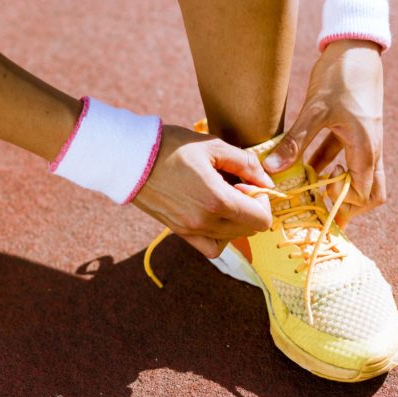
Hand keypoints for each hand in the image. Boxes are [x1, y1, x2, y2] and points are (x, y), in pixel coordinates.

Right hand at [133, 125, 273, 257]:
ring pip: (233, 238)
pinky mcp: (180, 233)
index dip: (264, 201)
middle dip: (251, 208)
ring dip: (236, 220)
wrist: (130, 159)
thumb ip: (247, 164)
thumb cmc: (172, 146)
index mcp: (217, 200)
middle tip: (237, 186)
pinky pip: (211, 248)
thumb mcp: (214, 146)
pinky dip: (221, 236)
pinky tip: (215, 215)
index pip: (261, 219)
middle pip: (249, 230)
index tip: (252, 184)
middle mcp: (206, 222)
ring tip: (223, 196)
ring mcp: (192, 230)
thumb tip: (267, 183)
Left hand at [264, 40, 384, 226]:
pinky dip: (329, 168)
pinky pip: (345, 158)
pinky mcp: (356, 133)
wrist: (356, 47)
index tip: (319, 199)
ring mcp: (365, 142)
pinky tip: (305, 170)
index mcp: (366, 149)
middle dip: (349, 206)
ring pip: (360, 177)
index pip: (363, 194)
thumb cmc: (342, 76)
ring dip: (338, 187)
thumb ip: (295, 142)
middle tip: (322, 209)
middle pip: (371, 193)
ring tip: (311, 194)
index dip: (343, 204)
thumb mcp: (315, 110)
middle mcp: (371, 150)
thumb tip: (271, 168)